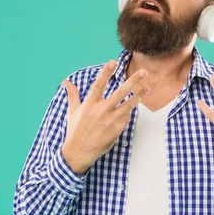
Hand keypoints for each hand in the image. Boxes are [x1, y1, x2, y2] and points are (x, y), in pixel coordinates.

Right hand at [61, 60, 149, 174]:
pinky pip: (126, 117)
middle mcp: (101, 110)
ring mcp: (110, 120)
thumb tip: (66, 82)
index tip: (113, 62)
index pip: (98, 84)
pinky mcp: (116, 129)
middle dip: (133, 81)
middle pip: (120, 92)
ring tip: (147, 88)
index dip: (106, 72)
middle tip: (144, 72)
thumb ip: (72, 95)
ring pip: (129, 105)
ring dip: (139, 95)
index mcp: (89, 104)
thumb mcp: (72, 112)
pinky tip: (133, 107)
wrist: (79, 152)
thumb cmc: (75, 131)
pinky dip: (129, 112)